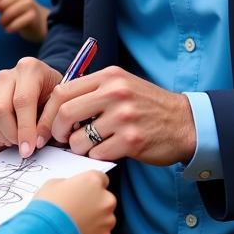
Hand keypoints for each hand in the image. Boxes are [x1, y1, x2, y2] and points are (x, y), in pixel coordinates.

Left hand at [0, 0, 47, 41]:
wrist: (41, 25)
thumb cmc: (20, 14)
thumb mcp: (9, 3)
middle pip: (1, 3)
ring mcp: (30, 4)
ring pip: (8, 12)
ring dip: (3, 22)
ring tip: (3, 25)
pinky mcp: (33, 16)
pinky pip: (16, 22)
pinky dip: (10, 27)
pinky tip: (8, 30)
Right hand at [0, 56, 62, 156]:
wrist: (44, 87)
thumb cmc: (52, 96)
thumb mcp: (59, 103)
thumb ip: (51, 120)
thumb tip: (36, 142)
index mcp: (28, 69)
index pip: (22, 101)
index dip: (25, 129)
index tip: (29, 149)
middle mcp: (6, 75)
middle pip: (0, 109)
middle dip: (12, 134)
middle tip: (25, 145)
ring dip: (4, 137)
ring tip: (19, 139)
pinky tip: (6, 137)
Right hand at [34, 171, 115, 233]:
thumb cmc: (47, 207)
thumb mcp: (53, 185)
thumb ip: (69, 184)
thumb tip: (72, 190)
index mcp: (93, 181)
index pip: (101, 179)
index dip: (91, 186)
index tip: (84, 192)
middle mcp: (105, 199)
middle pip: (105, 199)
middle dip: (95, 204)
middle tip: (78, 210)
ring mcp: (107, 219)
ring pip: (106, 218)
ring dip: (96, 220)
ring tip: (77, 225)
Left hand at [40, 66, 196, 165]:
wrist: (185, 122)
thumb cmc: (147, 105)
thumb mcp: (122, 85)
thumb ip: (93, 90)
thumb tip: (57, 105)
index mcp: (109, 77)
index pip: (63, 91)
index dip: (49, 111)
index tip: (49, 125)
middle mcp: (115, 93)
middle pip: (65, 113)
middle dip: (58, 131)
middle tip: (62, 139)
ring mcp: (123, 117)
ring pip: (79, 138)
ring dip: (79, 147)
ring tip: (89, 145)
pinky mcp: (132, 141)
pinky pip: (97, 154)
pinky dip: (97, 156)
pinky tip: (107, 151)